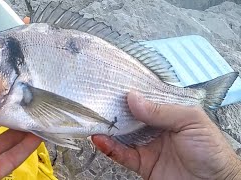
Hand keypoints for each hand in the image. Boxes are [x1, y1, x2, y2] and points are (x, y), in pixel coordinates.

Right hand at [92, 91, 240, 179]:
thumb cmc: (212, 151)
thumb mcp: (192, 121)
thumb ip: (162, 110)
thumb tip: (133, 98)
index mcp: (169, 113)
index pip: (146, 100)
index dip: (130, 93)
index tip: (114, 86)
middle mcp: (156, 127)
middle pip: (130, 116)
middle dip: (115, 109)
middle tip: (98, 101)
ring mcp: (147, 145)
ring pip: (122, 134)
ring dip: (107, 128)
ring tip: (94, 119)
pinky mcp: (142, 163)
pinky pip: (121, 154)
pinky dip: (109, 147)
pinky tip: (100, 139)